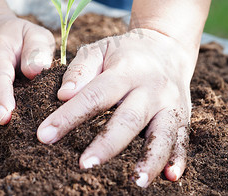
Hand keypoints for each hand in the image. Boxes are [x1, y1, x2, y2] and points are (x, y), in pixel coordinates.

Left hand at [36, 28, 194, 186]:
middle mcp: (151, 88)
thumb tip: (64, 95)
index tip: (44, 135)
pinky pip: (183, 140)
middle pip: (129, 119)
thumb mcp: (100, 49)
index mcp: (126, 70)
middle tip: (84, 165)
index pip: (94, 95)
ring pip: (162, 134)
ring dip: (150, 159)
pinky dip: (178, 160)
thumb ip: (80, 69)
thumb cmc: (124, 53)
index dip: (69, 116)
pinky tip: (171, 177)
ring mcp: (170, 104)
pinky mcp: (183, 116)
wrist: (166, 47)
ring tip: (135, 181)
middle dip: (107, 144)